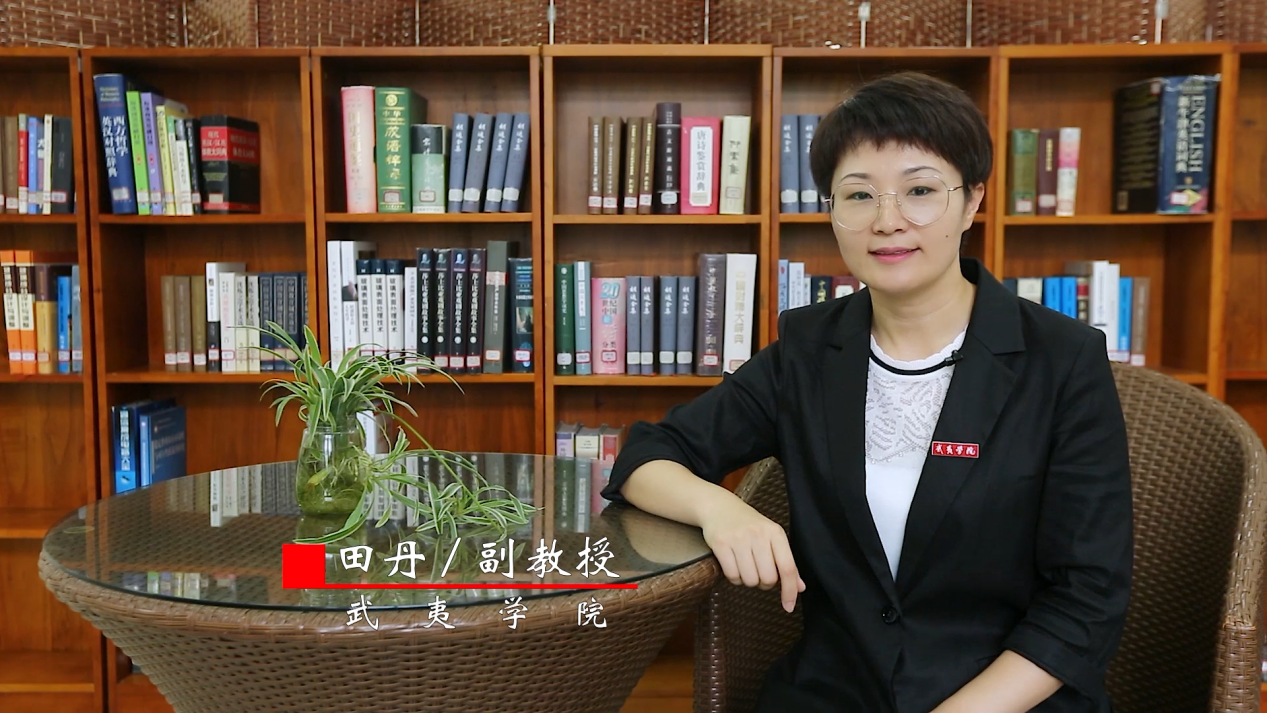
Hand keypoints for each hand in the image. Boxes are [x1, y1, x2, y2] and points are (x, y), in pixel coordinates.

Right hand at [698, 492, 805, 611]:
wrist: (719, 507)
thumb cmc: (749, 525)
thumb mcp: (771, 538)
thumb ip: (785, 562)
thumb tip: (799, 587)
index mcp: (775, 533)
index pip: (788, 568)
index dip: (789, 591)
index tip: (789, 606)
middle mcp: (758, 534)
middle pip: (768, 579)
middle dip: (763, 583)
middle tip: (758, 572)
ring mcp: (739, 538)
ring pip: (749, 580)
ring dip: (747, 581)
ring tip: (744, 567)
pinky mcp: (721, 543)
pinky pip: (732, 575)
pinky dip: (734, 578)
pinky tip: (733, 566)